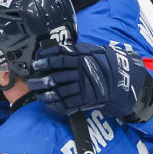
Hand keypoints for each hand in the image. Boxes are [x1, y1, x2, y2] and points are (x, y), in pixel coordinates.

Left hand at [28, 43, 152, 118]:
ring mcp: (84, 87)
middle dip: (41, 80)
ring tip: (38, 95)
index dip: (47, 60)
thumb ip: (74, 50)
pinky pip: (69, 104)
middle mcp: (81, 72)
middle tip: (31, 82)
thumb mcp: (90, 50)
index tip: (37, 61)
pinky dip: (57, 105)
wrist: (122, 79)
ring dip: (46, 94)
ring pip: (60, 91)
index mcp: (81, 58)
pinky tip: (49, 105)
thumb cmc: (103, 62)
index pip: (60, 58)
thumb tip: (56, 48)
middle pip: (56, 77)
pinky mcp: (86, 99)